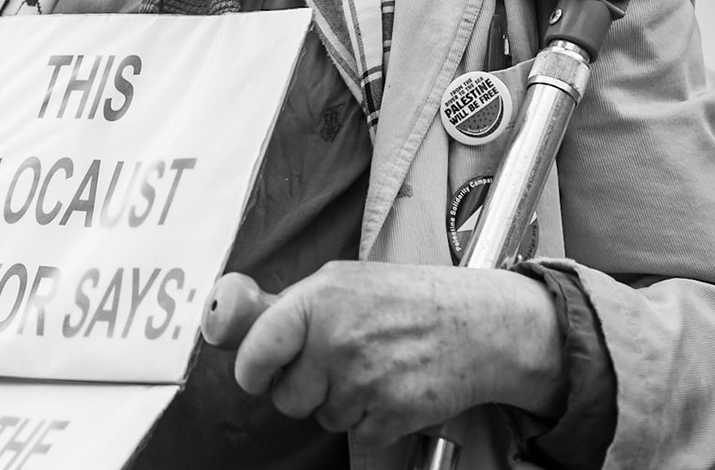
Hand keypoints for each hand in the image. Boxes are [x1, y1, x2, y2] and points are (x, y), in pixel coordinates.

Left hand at [200, 260, 564, 445]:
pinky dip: (369, 419)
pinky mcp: (391, 414)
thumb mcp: (344, 280)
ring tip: (370, 369)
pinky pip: (356, 433)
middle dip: (302, 388)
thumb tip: (236, 322)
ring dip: (338, 402)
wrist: (477, 324)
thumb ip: (293, 304)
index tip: (253, 374)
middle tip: (330, 366)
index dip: (249, 369)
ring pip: (321, 416)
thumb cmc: (407, 299)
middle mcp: (338, 340)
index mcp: (319, 300)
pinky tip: (389, 387)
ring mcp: (365, 380)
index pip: (257, 349)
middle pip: (285, 396)